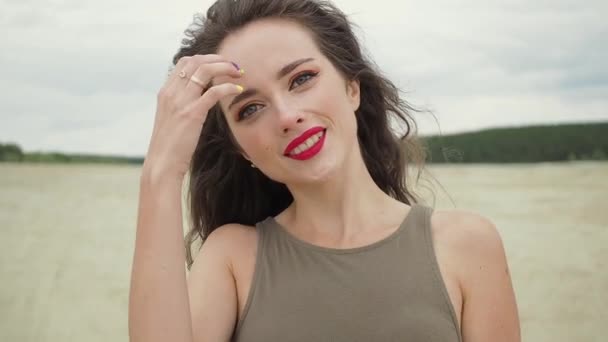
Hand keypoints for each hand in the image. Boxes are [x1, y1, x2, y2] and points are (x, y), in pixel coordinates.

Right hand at [143, 54, 243, 183]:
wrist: (162, 164)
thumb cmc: (170, 146)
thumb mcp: (172, 120)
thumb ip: (183, 105)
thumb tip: (201, 98)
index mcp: (166, 92)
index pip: (184, 62)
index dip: (204, 59)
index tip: (220, 64)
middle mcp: (171, 93)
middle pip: (195, 61)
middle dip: (217, 59)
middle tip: (233, 66)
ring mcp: (181, 102)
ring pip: (204, 70)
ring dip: (225, 67)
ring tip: (238, 73)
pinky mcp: (192, 113)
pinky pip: (214, 91)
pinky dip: (228, 87)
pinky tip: (238, 90)